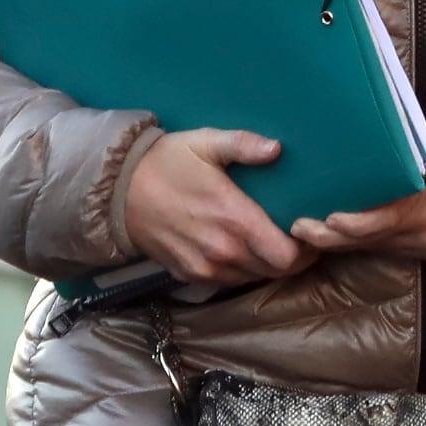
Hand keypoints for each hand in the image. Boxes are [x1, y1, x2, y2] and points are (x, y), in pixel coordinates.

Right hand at [124, 129, 313, 287]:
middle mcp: (223, 251)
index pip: (287, 256)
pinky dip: (242, 269)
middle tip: (298, 236)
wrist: (117, 191)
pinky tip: (244, 248)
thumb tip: (277, 148)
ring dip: (267, 264)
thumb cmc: (167, 162)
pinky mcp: (190, 276)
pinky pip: (229, 281)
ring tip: (273, 241)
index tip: (309, 231)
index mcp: (234, 219)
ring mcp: (206, 268)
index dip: (307, 249)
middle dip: (293, 257)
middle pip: (276, 270)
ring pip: (254, 278)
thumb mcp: (205, 143)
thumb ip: (244, 145)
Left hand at [291, 130, 425, 260]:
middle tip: (298, 228)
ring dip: (341, 242)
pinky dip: (363, 243)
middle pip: (374, 238)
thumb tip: (349, 144)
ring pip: (377, 248)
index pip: (389, 217)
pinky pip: (390, 250)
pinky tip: (336, 237)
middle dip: (332, 236)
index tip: (326, 220)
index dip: (355, 223)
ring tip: (305, 233)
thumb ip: (394, 155)